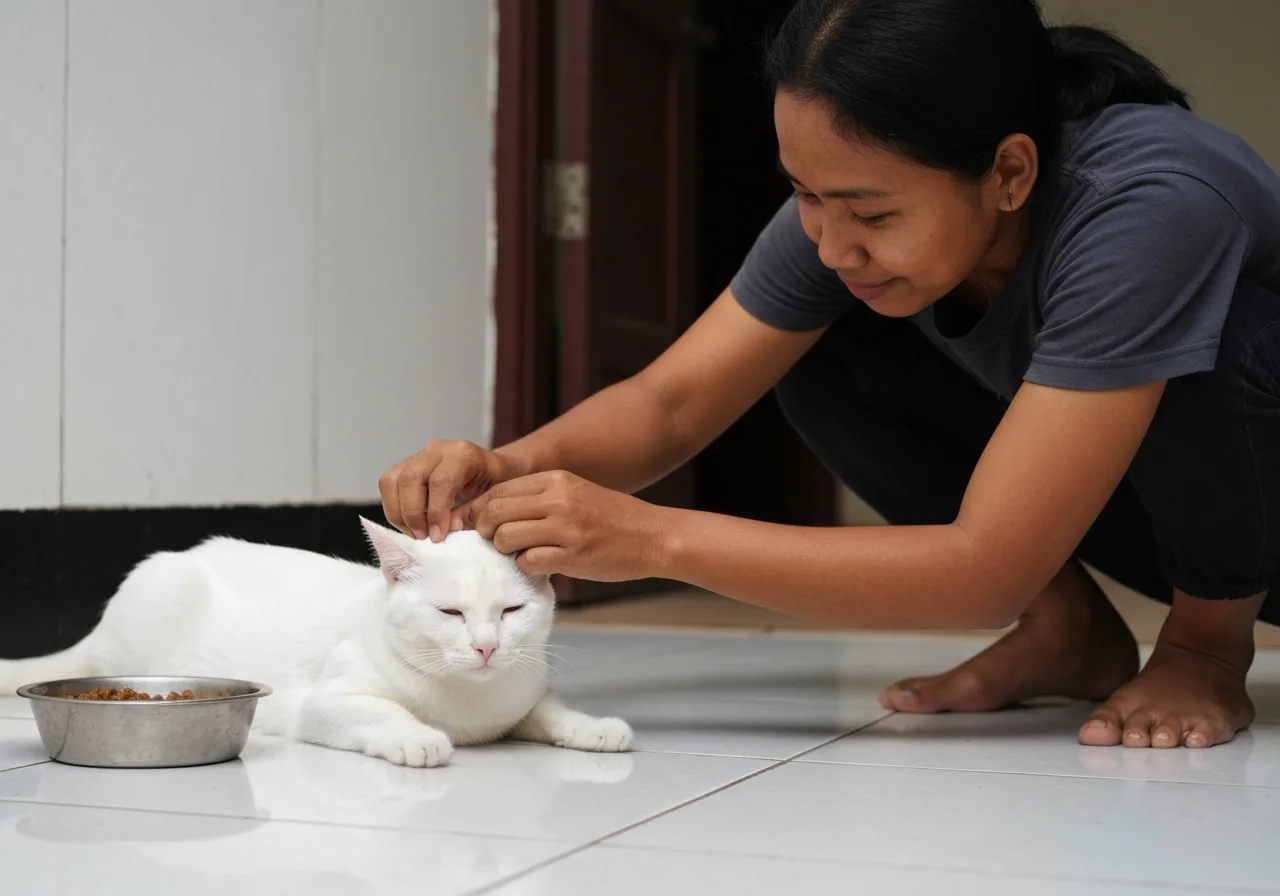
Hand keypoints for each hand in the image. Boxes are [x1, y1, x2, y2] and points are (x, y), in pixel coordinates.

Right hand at [379, 439, 513, 541]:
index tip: (437, 537)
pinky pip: (388, 484)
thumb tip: (442, 531)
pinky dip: (394, 508)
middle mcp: (438, 449)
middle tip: (423, 537)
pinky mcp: (406, 464)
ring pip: (392, 480)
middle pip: (410, 478)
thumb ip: (470, 513)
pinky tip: (409, 524)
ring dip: (399, 513)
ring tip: (415, 533)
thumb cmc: (496, 486)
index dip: (436, 512)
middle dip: (412, 514)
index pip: (440, 481)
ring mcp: (419, 455)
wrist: (493, 470)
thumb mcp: (493, 499)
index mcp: (463, 454)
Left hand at [458, 471, 669, 580]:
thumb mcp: (575, 492)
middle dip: (486, 530)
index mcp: (556, 480)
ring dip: (505, 550)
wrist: (653, 536)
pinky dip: (527, 566)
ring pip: (506, 537)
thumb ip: (540, 497)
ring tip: (520, 553)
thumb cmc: (612, 518)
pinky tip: (540, 564)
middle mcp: (558, 500)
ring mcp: (565, 528)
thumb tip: (495, 511)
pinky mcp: (572, 555)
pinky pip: (528, 561)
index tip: (473, 523)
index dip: (479, 509)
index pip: (499, 490)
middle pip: (496, 513)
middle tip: (493, 541)